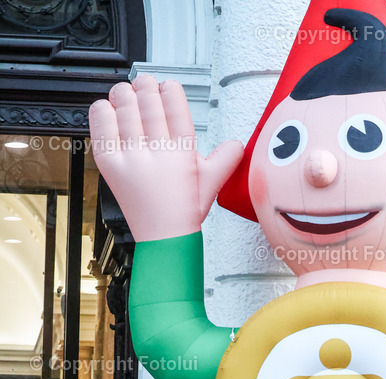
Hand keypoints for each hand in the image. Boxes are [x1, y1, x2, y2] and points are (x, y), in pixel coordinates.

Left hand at [89, 75, 242, 241]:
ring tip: (127, 99)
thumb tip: (237, 144)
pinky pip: (100, 119)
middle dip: (146, 86)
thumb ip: (226, 159)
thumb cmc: (183, 211)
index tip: (166, 89)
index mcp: (183, 151)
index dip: (169, 87)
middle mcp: (157, 152)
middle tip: (144, 89)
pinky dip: (103, 109)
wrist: (162, 237)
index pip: (174, 100)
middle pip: (147, 96)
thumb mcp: (211, 183)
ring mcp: (131, 157)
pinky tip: (110, 113)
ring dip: (124, 94)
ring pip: (123, 102)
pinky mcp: (110, 163)